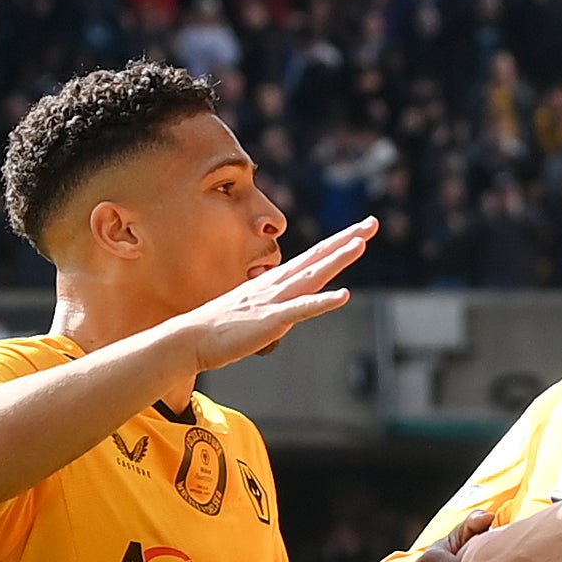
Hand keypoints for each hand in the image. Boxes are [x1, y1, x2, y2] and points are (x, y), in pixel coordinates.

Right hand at [170, 216, 375, 371]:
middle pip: (317, 258)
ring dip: (337, 260)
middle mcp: (276, 285)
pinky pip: (301, 309)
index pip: (311, 258)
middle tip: (370, 223)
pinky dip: (322, 301)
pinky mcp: (270, 320)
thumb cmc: (220, 328)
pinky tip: (343, 295)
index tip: (359, 231)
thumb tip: (285, 310)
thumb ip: (272, 305)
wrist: (190, 338)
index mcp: (274, 283)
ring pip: (311, 276)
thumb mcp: (252, 310)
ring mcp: (273, 301)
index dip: (336, 244)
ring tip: (359, 245)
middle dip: (345, 240)